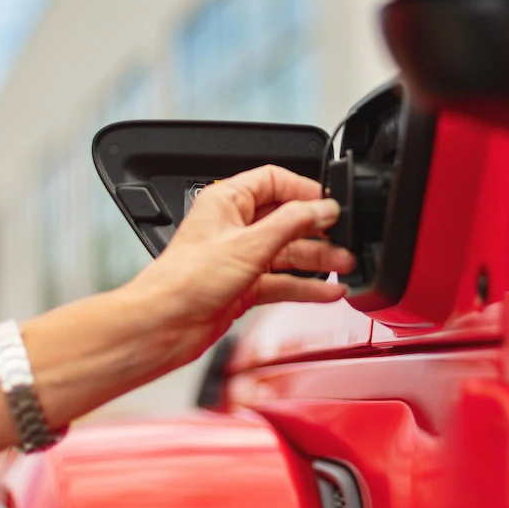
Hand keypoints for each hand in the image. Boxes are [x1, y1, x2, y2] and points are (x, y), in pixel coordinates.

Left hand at [124, 165, 355, 363]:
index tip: (330, 204)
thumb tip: (322, 207)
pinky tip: (327, 291)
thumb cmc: (185, 280)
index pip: (274, 181)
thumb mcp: (248, 245)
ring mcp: (239, 258)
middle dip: (317, 230)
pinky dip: (305, 287)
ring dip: (317, 260)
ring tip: (345, 265)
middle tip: (344, 239)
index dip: (304, 190)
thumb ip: (292, 223)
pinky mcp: (244, 287)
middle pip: (286, 218)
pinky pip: (283, 281)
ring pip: (288, 253)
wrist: (163, 326)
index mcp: (227, 201)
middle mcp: (234, 227)